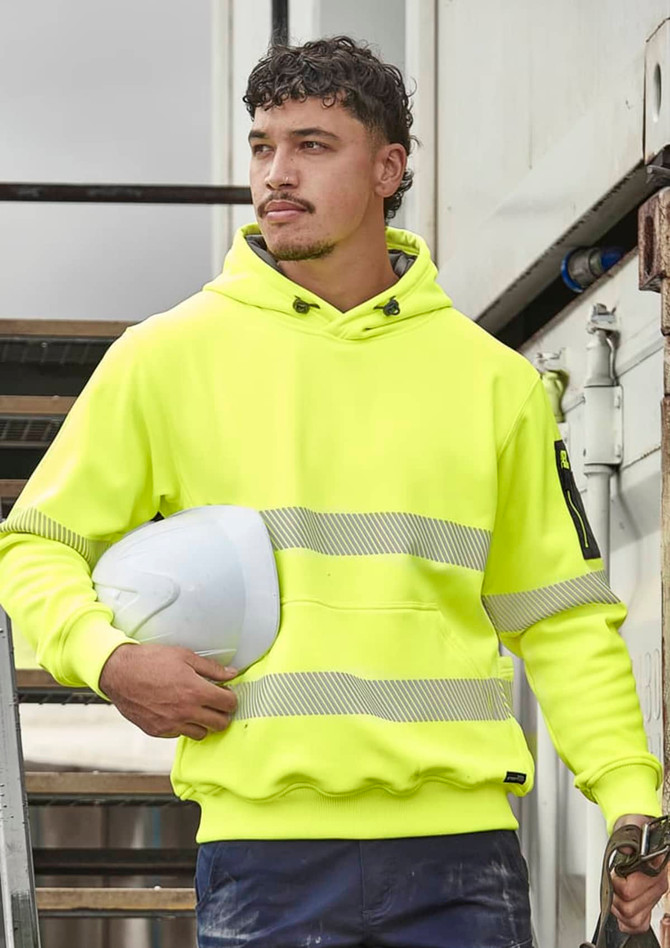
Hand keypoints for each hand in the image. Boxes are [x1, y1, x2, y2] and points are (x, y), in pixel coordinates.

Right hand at [99, 642, 237, 740]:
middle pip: (220, 724)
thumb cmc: (150, 661)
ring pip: (201, 733)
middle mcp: (185, 712)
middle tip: (217, 703)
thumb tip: (231, 674)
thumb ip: (211, 668)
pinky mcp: (158, 731)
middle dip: (222, 713)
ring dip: (204, 722)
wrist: (119, 673)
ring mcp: (171, 724)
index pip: (228, 704)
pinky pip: (180, 735)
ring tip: (197, 708)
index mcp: (195, 691)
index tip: (227, 694)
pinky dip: (184, 726)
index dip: (231, 698)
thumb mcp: (184, 656)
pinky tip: (179, 712)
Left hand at [610, 813, 668, 934]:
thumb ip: (629, 839)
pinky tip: (621, 911)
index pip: (629, 890)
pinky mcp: (648, 904)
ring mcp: (653, 896)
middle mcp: (657, 885)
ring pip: (633, 920)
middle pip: (629, 909)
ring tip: (615, 895)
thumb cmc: (634, 831)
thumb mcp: (629, 828)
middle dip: (614, 897)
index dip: (615, 884)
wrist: (638, 831)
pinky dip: (627, 922)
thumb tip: (627, 851)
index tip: (613, 874)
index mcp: (655, 869)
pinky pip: (640, 925)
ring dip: (618, 910)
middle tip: (611, 884)